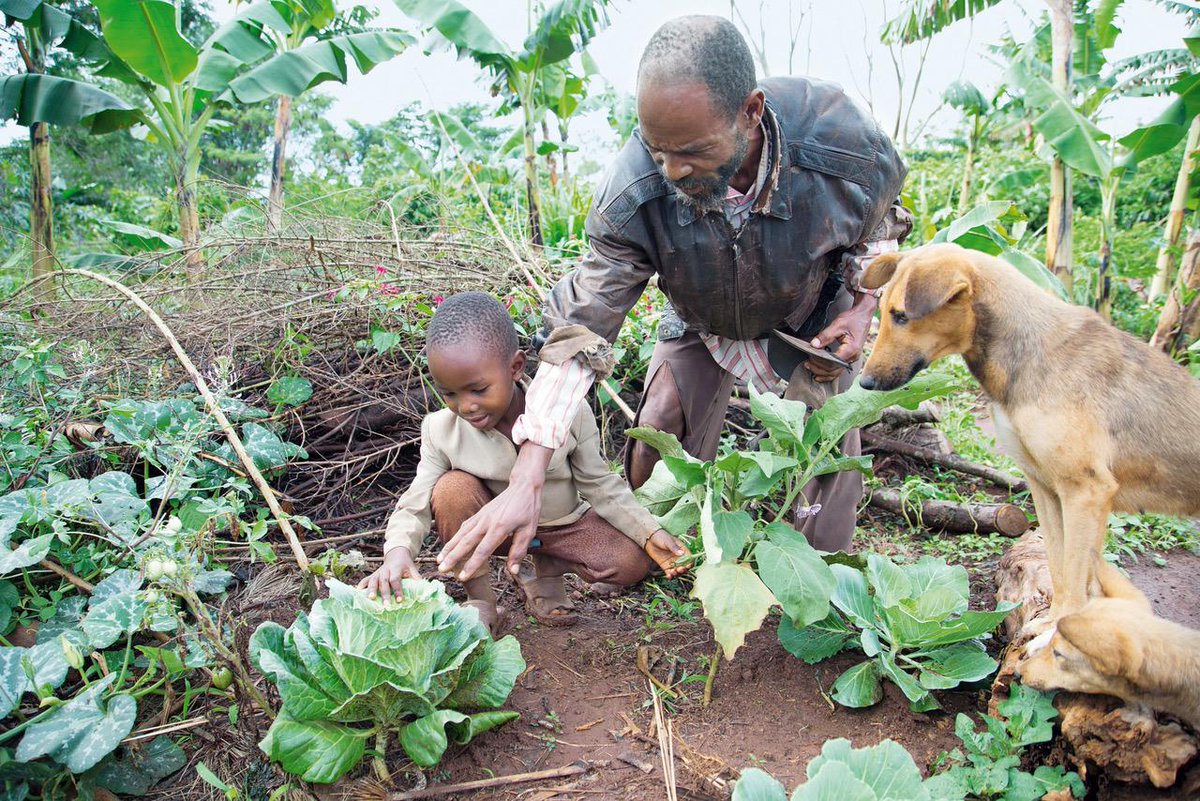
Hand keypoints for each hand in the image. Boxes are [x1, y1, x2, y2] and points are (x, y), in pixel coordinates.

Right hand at [357, 546, 418, 605]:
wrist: (396, 554)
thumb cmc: (406, 565)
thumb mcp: (413, 569)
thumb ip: (417, 579)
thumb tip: (424, 591)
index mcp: (396, 568)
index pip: (396, 579)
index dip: (398, 590)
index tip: (400, 600)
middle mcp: (385, 570)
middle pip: (383, 581)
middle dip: (384, 593)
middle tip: (386, 605)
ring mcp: (377, 572)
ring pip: (372, 580)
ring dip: (371, 590)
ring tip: (370, 599)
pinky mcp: (372, 575)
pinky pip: (365, 580)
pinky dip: (360, 587)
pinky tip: (357, 594)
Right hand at [436, 442, 552, 579]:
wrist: (522, 486)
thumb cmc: (528, 509)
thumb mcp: (529, 531)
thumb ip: (519, 551)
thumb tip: (512, 571)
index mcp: (499, 528)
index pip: (482, 550)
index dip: (472, 565)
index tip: (462, 577)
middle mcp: (486, 522)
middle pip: (465, 542)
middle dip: (452, 557)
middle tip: (441, 570)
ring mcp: (481, 517)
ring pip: (461, 534)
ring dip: (449, 547)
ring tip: (439, 560)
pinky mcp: (479, 514)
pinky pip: (464, 526)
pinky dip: (456, 536)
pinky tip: (451, 545)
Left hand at [644, 530, 689, 578]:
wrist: (649, 538)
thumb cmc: (661, 536)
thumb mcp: (668, 541)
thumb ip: (674, 548)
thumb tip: (681, 553)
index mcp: (682, 549)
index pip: (689, 557)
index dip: (689, 563)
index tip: (687, 566)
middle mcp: (678, 557)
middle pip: (684, 566)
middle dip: (683, 569)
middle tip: (679, 569)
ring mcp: (672, 562)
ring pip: (677, 570)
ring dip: (677, 573)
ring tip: (673, 572)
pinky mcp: (665, 566)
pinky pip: (669, 572)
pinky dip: (670, 576)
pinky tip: (669, 576)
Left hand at [807, 301, 873, 383]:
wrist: (863, 315)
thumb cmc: (852, 318)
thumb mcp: (837, 324)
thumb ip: (825, 335)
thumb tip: (813, 345)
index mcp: (851, 349)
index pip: (832, 362)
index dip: (820, 362)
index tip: (810, 358)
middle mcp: (853, 356)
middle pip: (834, 370)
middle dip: (819, 369)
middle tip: (807, 364)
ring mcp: (852, 358)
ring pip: (836, 372)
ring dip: (823, 373)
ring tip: (811, 369)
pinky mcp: (850, 357)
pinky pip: (839, 368)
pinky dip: (829, 372)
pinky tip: (820, 373)